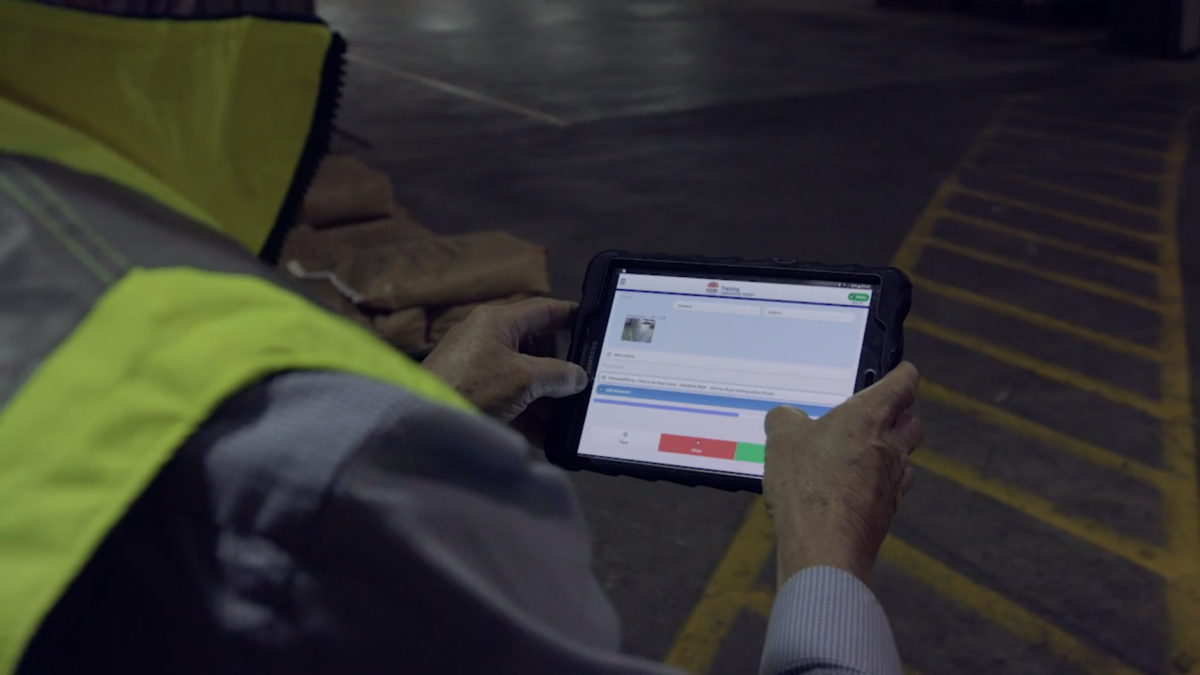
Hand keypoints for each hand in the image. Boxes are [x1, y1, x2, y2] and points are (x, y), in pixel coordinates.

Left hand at [422, 298, 588, 422]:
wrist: (422, 419)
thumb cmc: (472, 387)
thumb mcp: (523, 379)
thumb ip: (558, 374)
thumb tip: (579, 377)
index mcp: (498, 321)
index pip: (543, 309)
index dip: (571, 315)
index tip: (594, 324)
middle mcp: (488, 338)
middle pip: (537, 346)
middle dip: (560, 370)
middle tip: (583, 386)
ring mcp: (479, 365)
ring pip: (524, 376)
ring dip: (547, 398)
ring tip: (568, 419)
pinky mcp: (473, 391)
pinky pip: (510, 397)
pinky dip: (528, 413)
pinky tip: (546, 436)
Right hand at [762, 362, 922, 587]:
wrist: (824, 548)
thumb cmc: (807, 485)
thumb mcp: (781, 440)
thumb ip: (785, 419)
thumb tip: (787, 416)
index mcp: (870, 417)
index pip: (904, 383)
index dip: (902, 374)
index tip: (897, 371)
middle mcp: (890, 446)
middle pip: (912, 422)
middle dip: (899, 415)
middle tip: (875, 415)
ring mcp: (892, 482)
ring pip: (902, 457)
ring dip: (886, 452)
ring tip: (855, 455)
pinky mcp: (886, 512)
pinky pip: (887, 488)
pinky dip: (873, 484)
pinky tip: (846, 489)